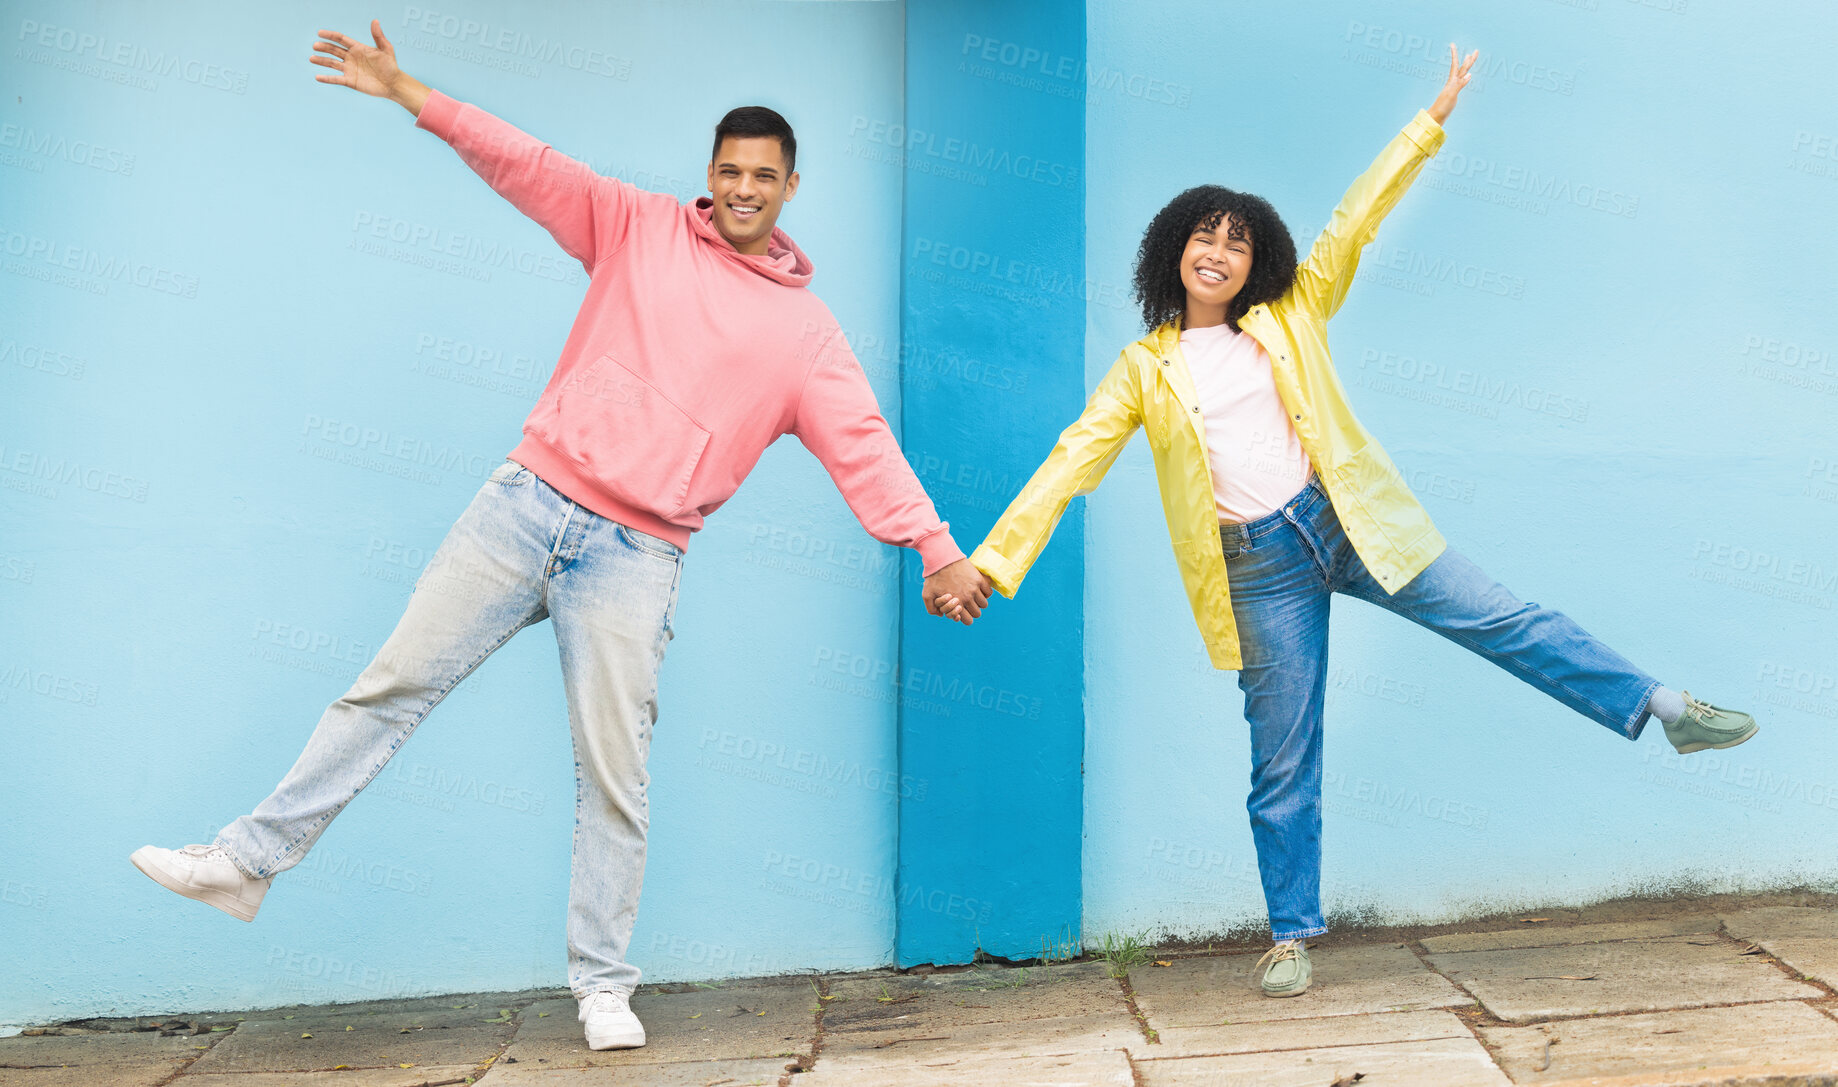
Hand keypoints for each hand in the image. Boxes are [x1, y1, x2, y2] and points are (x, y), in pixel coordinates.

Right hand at [311, 19, 428, 112]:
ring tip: (312, 58)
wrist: (393, 84)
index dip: (330, 36)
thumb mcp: (386, 49)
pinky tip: (317, 77)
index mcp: (358, 48)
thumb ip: (378, 36)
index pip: (341, 39)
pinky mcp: (351, 81)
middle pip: (334, 50)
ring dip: (322, 61)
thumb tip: (375, 21)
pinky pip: (336, 79)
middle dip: (324, 47)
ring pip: (332, 64)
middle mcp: (351, 58)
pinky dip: (327, 79)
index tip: (319, 33)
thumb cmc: (391, 66)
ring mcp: (350, 69)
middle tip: (315, 46)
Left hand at [922, 559, 991, 626]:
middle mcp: (967, 598)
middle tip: (967, 603)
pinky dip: (985, 593)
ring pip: (984, 604)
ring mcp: (974, 588)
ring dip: (979, 602)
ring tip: (973, 596)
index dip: (966, 618)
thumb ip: (931, 608)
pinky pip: (989, 592)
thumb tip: (941, 615)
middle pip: (977, 613)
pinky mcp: (979, 579)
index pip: (968, 621)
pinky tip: (978, 589)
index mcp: (956, 604)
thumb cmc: (933, 576)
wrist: (942, 558)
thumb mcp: (927, 594)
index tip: (963, 612)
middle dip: (972, 611)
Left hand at [1428, 43, 1477, 125]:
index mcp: (1452, 82)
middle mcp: (1453, 84)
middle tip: (1476, 51)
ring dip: (1467, 66)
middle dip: (1469, 60)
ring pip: (1462, 74)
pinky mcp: (1453, 95)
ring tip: (1470, 58)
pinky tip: (1468, 76)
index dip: (1454, 55)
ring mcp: (1453, 89)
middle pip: (1462, 68)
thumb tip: (1470, 74)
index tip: (1452, 44)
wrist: (1435, 118)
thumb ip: (1460, 84)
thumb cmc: (1442, 108)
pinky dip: (1465, 78)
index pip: (1455, 65)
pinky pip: (1461, 83)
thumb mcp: (1451, 95)